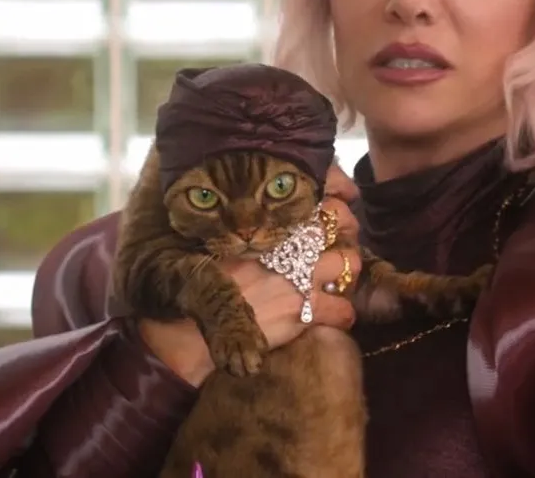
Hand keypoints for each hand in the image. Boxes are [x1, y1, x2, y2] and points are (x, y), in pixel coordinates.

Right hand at [140, 165, 364, 385]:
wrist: (185, 333)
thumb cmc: (191, 287)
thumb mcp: (214, 251)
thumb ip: (241, 233)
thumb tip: (253, 220)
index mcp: (263, 226)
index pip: (313, 201)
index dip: (332, 201)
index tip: (335, 206)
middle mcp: (286, 247)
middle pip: (340, 226)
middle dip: (345, 233)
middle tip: (337, 245)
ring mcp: (298, 280)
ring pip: (349, 264)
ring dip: (347, 272)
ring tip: (337, 280)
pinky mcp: (302, 315)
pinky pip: (344, 310)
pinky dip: (343, 313)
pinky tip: (333, 316)